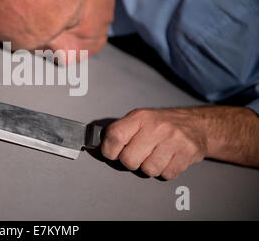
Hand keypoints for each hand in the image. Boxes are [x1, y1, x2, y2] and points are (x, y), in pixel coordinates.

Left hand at [101, 106, 258, 179]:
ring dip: (148, 167)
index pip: (115, 136)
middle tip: (136, 155)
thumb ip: (120, 132)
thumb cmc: (161, 124)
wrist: (195, 124)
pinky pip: (166, 174)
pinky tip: (166, 159)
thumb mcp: (138, 120)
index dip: (108, 150)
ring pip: (148, 170)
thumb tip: (97, 147)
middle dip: (129, 162)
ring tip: (153, 156)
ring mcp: (173, 140)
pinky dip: (164, 171)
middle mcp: (157, 127)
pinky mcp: (187, 153)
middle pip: (129, 159)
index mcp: (140, 117)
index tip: (110, 153)